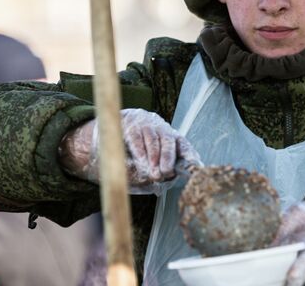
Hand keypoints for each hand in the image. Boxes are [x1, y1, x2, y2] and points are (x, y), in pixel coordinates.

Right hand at [59, 108, 199, 186]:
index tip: (194, 165)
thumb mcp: (147, 162)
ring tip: (153, 173)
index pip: (183, 144)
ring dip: (153, 157)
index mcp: (169, 136)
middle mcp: (160, 126)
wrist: (109, 131)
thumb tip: (165, 181)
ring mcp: (145, 123)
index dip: (189, 154)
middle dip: (168, 158)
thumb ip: (156, 170)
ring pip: (153, 139)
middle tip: (165, 173)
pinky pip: (136, 136)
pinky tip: (141, 161)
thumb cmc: (132, 153)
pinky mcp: (129, 123)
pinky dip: (139, 150)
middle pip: (169, 140)